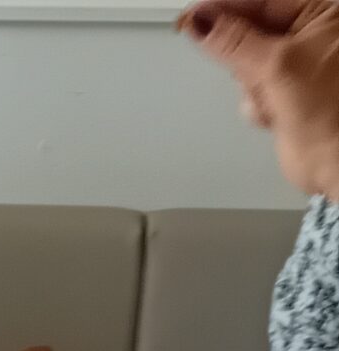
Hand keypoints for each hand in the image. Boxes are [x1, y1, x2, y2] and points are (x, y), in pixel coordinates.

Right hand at [181, 0, 338, 197]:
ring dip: (252, 86)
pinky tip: (274, 113)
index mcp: (320, 11)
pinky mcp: (282, 93)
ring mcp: (294, 65)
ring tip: (272, 98)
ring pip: (246, 64)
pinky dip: (256, 104)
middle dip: (246, 58)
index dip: (224, 9)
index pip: (260, 1)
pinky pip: (250, 90)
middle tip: (253, 72)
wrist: (336, 165)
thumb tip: (202, 23)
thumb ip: (234, 42)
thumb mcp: (278, 65)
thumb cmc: (333, 115)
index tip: (195, 17)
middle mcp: (309, 34)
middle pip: (251, 31)